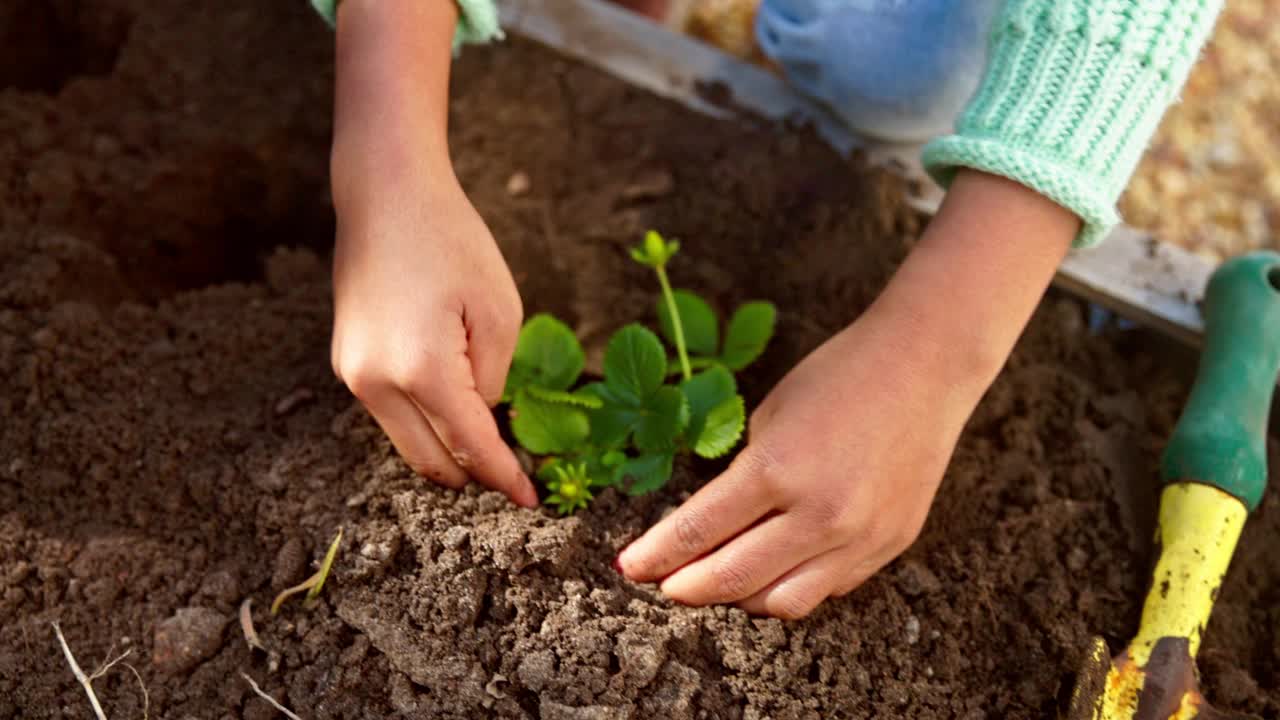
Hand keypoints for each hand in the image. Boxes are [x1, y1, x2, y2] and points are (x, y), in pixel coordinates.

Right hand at [330, 177, 537, 507]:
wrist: (384, 195)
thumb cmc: (451, 242)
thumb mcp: (498, 311)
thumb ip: (494, 379)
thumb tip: (483, 420)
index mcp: (421, 371)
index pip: (471, 447)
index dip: (504, 478)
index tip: (529, 501)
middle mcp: (377, 384)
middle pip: (432, 462)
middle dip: (474, 477)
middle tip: (512, 480)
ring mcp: (355, 376)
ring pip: (407, 444)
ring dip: (447, 455)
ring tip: (487, 452)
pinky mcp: (347, 363)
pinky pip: (391, 416)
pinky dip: (423, 426)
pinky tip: (454, 416)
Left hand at [616, 170, 1078, 616]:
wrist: (923, 367)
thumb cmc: (836, 378)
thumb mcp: (769, 418)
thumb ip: (741, 479)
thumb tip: (704, 531)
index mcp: (777, 470)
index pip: (698, 532)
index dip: (656, 555)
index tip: (628, 567)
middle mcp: (819, 515)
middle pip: (733, 579)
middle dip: (686, 587)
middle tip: (664, 586)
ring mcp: (859, 538)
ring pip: (781, 602)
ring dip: (739, 598)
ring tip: (717, 582)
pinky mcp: (888, 546)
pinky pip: (827, 589)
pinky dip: (790, 587)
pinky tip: (771, 571)